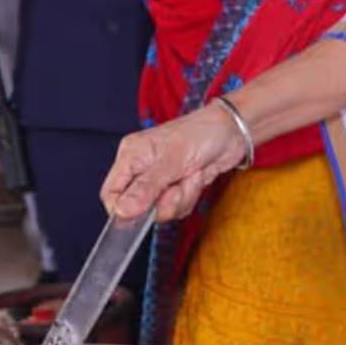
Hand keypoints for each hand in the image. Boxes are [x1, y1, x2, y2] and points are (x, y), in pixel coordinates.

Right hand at [99, 104, 246, 220]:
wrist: (234, 131)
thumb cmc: (202, 132)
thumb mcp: (171, 160)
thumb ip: (146, 187)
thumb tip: (122, 210)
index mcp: (132, 155)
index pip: (111, 193)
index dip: (122, 209)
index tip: (142, 213)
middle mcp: (143, 168)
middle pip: (137, 206)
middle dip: (161, 203)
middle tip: (176, 186)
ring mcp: (162, 179)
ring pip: (160, 210)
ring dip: (181, 198)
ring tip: (191, 175)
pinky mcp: (179, 187)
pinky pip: (178, 207)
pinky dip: (191, 196)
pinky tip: (198, 176)